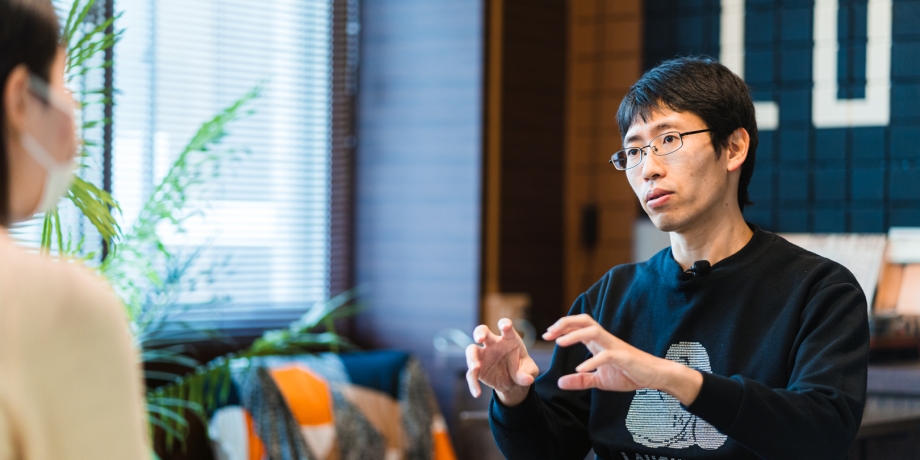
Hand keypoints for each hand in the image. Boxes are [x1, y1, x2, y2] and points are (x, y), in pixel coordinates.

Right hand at [466, 318, 538, 405]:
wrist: (514, 383)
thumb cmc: (523, 369)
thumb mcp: (530, 371)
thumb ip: (529, 372)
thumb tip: (528, 379)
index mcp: (508, 339)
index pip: (505, 326)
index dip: (504, 324)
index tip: (504, 326)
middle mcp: (493, 343)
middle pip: (482, 331)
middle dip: (480, 333)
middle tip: (480, 338)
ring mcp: (483, 355)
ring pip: (471, 350)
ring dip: (471, 358)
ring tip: (475, 368)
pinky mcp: (477, 369)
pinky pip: (471, 374)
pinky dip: (473, 383)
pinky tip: (477, 393)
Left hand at [543, 314, 701, 404]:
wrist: (654, 376)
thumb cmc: (628, 374)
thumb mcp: (600, 380)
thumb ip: (581, 380)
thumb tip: (560, 382)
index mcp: (598, 342)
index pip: (578, 325)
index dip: (562, 327)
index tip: (546, 334)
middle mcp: (605, 339)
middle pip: (584, 320)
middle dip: (564, 323)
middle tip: (548, 333)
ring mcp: (614, 347)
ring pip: (593, 331)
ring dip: (574, 335)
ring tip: (559, 343)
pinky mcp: (623, 358)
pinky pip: (605, 355)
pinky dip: (591, 361)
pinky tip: (580, 369)